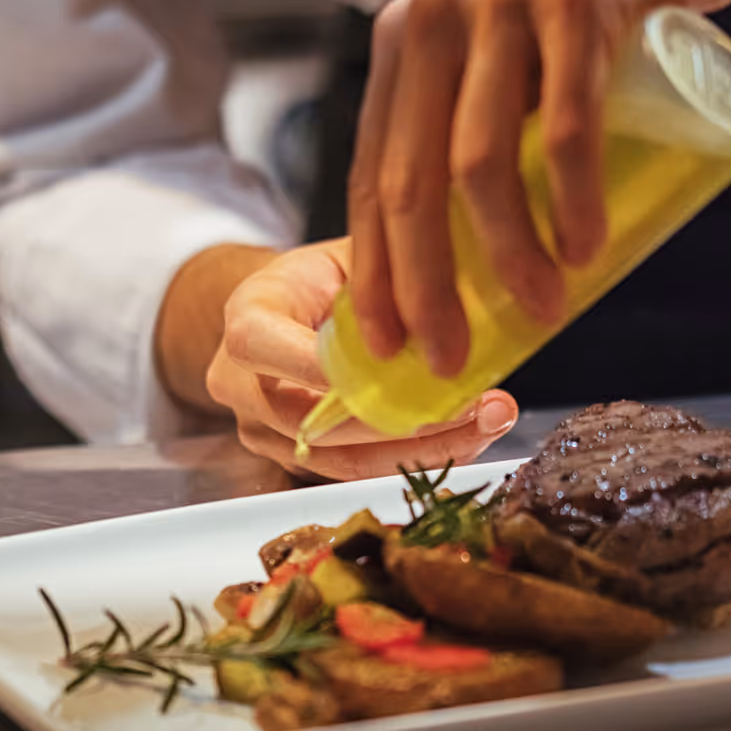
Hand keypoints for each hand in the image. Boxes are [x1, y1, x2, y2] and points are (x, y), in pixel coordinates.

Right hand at [203, 240, 519, 479]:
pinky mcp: (296, 460)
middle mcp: (240, 386)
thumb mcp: (340, 259)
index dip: (323, 367)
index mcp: (245, 323)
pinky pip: (356, 470)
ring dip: (423, 450)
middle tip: (480, 405)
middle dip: (403, 422)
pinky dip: (415, 458)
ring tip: (490, 422)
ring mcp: (263, 432)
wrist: (277, 313)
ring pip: (341, 461)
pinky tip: (468, 434)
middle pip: (313, 422)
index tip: (404, 367)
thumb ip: (378, 280)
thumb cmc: (314, 278)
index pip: (264, 348)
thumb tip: (450, 297)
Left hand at [347, 0, 730, 378]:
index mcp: (405, 42)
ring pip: (481, 161)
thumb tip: (464, 271)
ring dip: (506, 254)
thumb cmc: (592, 9)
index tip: (388, 349)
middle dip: (426, 286)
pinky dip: (571, 198)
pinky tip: (584, 249)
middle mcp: (437, 18)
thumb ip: (475, 126)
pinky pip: (564, 122)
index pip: (375, 175)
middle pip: (415, 181)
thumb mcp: (506, 57)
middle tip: (452, 358)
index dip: (375, 272)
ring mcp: (502, 3)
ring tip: (542, 312)